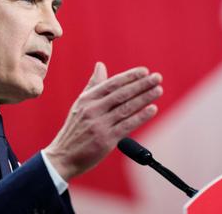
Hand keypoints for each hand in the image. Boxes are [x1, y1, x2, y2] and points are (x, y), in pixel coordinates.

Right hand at [43, 62, 162, 180]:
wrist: (63, 156)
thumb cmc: (75, 130)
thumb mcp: (79, 104)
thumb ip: (93, 85)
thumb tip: (100, 65)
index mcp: (86, 99)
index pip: (111, 84)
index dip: (129, 76)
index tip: (145, 71)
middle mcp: (92, 110)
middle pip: (121, 94)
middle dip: (141, 84)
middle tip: (157, 78)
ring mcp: (99, 125)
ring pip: (126, 108)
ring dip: (144, 98)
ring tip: (158, 90)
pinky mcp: (106, 140)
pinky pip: (127, 125)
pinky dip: (141, 116)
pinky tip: (152, 109)